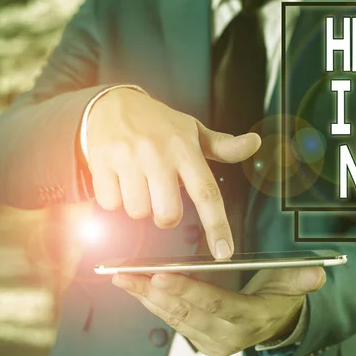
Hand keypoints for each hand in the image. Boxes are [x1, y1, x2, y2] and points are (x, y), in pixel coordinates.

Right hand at [86, 88, 260, 258]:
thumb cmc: (158, 124)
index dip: (217, 226)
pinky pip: (110, 205)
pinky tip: (118, 180)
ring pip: (137, 213)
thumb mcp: (192, 131)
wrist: (112, 103)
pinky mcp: (101, 163)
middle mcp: (158, 154)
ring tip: (138, 183)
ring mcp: (128, 158)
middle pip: (167, 215)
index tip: (224, 252)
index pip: (206, 193)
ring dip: (139, 206)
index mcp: (185, 148)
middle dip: (165, 217)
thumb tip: (255, 143)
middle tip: (161, 197)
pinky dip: (115, 199)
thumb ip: (223, 146)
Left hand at [112, 267, 325, 355]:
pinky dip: (152, 304)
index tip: (161, 275)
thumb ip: (300, 278)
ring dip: (146, 298)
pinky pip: (172, 322)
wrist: (274, 324)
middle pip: (187, 312)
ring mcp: (212, 341)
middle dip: (154, 293)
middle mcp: (228, 335)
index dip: (188, 291)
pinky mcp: (201, 341)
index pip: (216, 304)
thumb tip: (316, 273)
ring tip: (123, 278)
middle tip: (128, 275)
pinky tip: (136, 289)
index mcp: (251, 319)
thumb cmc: (278, 298)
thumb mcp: (293, 285)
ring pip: (174, 318)